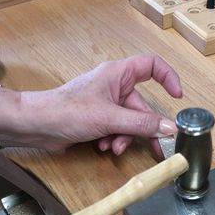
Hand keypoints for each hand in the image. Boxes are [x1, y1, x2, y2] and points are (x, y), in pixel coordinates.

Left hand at [14, 54, 181, 154]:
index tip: (178, 97)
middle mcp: (114, 86)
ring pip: (130, 122)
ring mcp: (106, 104)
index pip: (152, 66)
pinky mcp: (98, 119)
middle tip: (155, 149)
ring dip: (124, 138)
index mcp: (118, 74)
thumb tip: (170, 128)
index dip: (168, 78)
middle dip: (142, 129)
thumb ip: (142, 124)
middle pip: (142, 106)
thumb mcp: (110, 118)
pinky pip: (116, 130)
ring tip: (111, 147)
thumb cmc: (67, 111)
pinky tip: (101, 147)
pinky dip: (112, 140)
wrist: (37, 126)